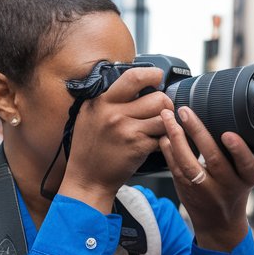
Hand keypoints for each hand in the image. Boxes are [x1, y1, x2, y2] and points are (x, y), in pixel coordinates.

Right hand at [61, 66, 173, 208]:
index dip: (152, 75)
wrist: (87, 179)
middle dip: (165, 104)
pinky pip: (162, 137)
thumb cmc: (88, 149)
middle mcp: (113, 113)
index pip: (133, 77)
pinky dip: (162, 140)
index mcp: (101, 101)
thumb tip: (132, 84)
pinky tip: (152, 143)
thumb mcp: (89, 115)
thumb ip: (107, 99)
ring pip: (164, 117)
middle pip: (156, 97)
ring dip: (166, 123)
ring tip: (157, 128)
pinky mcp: (138, 146)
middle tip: (161, 110)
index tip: (157, 78)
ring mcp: (127, 130)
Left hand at [158, 107, 253, 251]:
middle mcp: (228, 187)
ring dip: (176, 138)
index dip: (238, 150)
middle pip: (213, 159)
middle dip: (198, 133)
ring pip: (189, 165)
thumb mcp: (245, 176)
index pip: (247, 165)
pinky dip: (168, 151)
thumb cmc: (234, 191)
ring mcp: (206, 191)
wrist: (219, 224)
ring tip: (168, 117)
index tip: (228, 134)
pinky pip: (175, 169)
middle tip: (186, 111)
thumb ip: (238, 155)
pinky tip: (164, 135)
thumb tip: (223, 117)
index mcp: (247, 179)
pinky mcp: (187, 192)